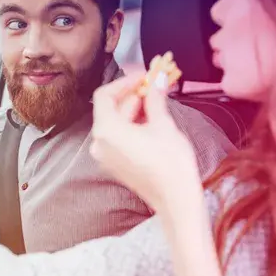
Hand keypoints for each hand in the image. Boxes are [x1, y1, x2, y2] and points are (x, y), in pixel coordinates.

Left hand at [90, 74, 202, 211]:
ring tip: (156, 99)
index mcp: (106, 131)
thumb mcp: (163, 124)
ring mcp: (105, 155)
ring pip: (115, 122)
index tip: (144, 76)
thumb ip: (155, 98)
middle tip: (154, 84)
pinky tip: (151, 118)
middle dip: (132, 94)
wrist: (176, 199)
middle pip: (110, 108)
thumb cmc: (170, 163)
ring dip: (133, 108)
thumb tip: (156, 79)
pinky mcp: (114, 163)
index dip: (124, 82)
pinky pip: (118, 136)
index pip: (105, 95)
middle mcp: (99, 143)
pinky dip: (131, 124)